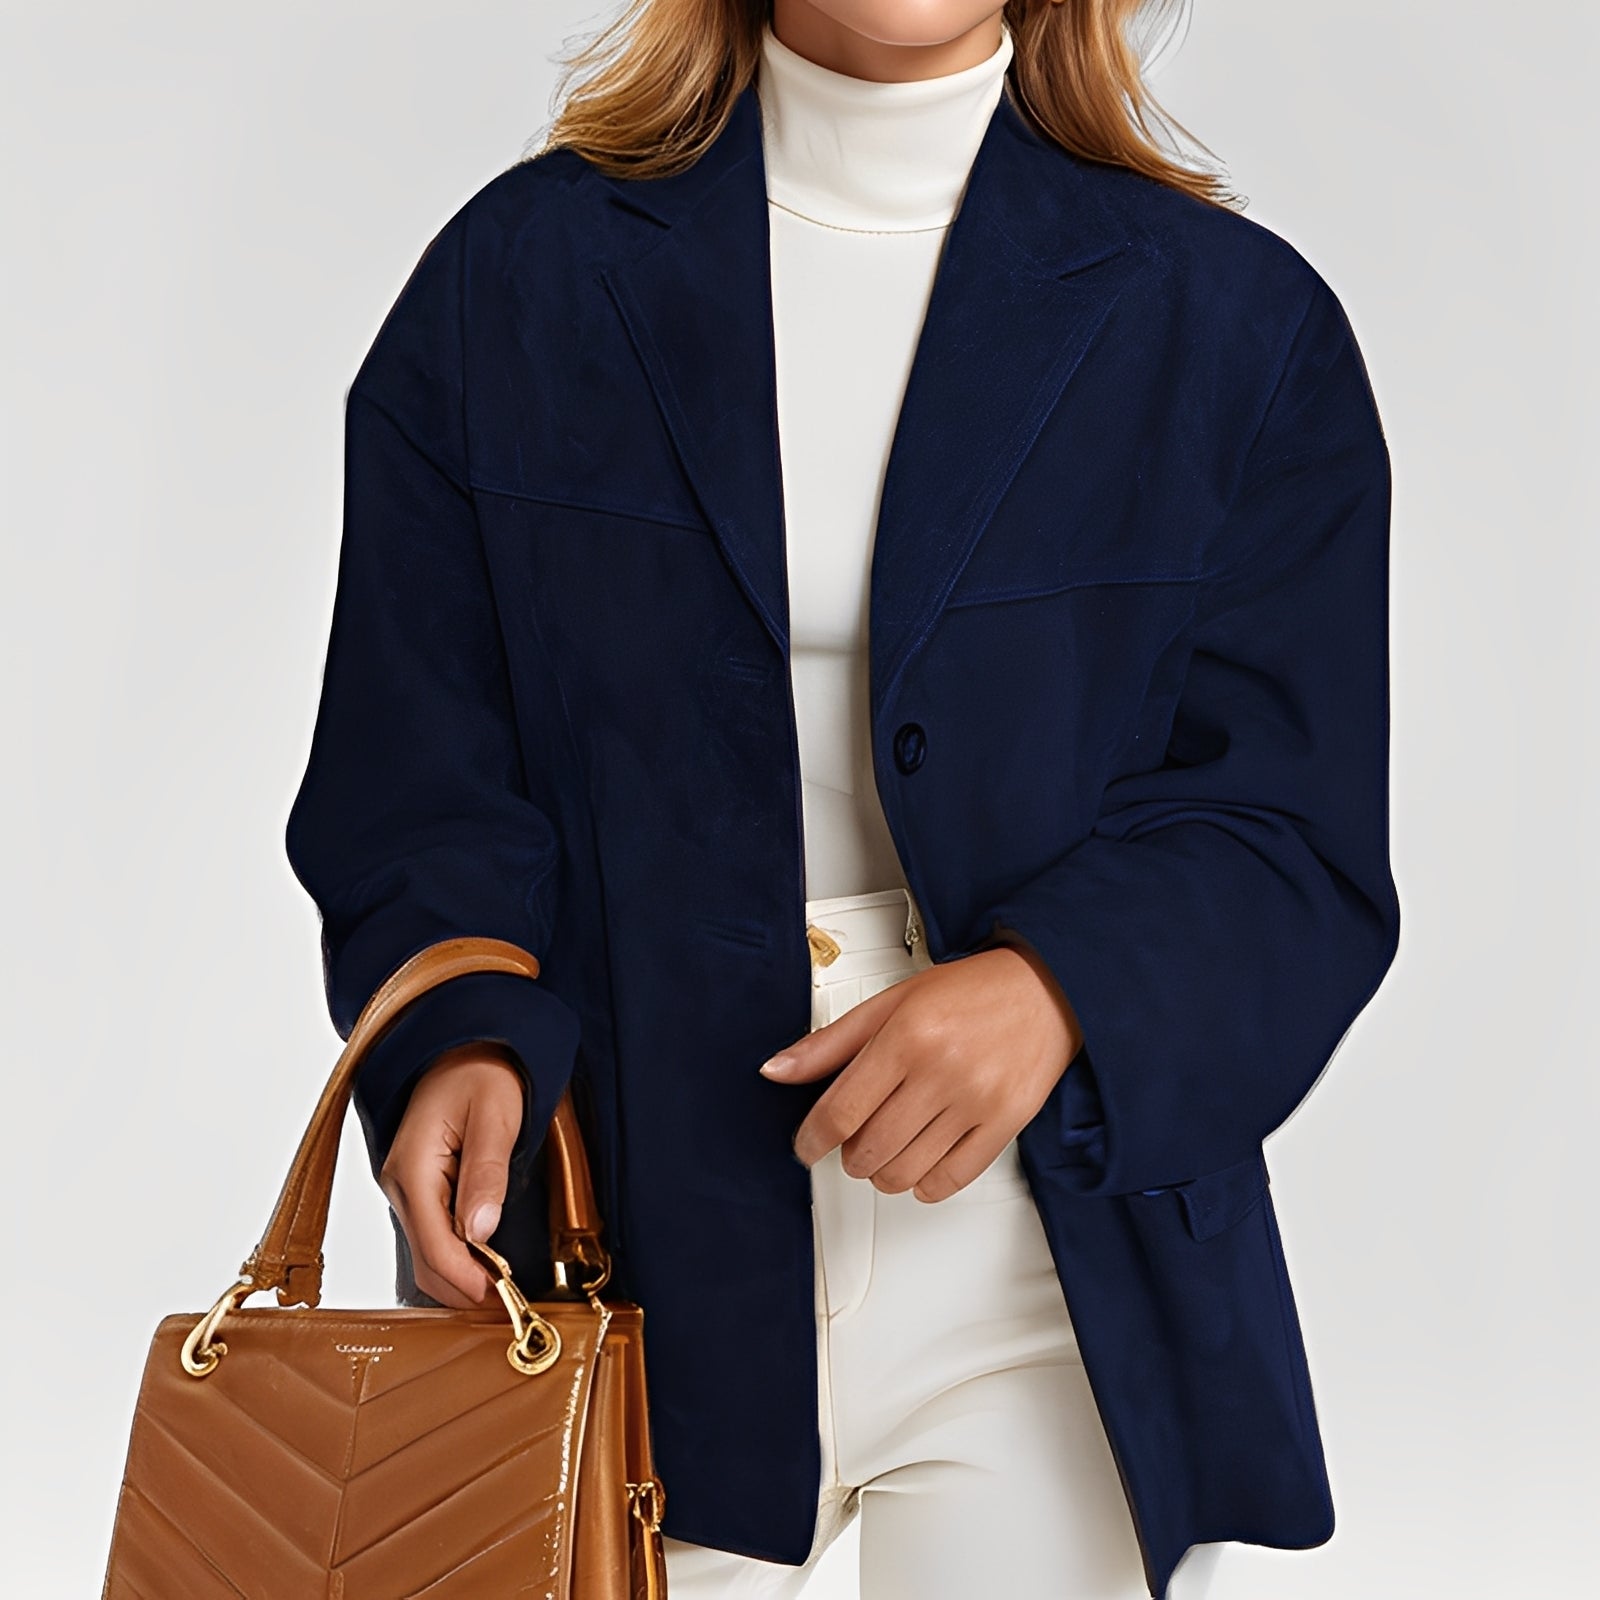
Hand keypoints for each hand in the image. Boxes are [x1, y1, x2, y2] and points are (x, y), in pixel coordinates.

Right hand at [377, 1042, 524, 1306]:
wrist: (467, 1043)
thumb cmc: (484, 1071)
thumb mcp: (496, 1115)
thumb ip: (487, 1172)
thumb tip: (481, 1232)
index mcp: (412, 1167)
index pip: (432, 1243)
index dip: (465, 1279)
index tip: (500, 1298)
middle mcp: (400, 1183)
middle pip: (423, 1258)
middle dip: (461, 1287)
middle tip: (507, 1306)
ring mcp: (406, 1187)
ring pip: (425, 1251)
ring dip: (458, 1277)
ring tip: (500, 1291)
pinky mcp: (420, 1187)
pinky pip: (431, 1234)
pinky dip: (454, 1258)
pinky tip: (482, 1266)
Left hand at [762, 936, 1082, 1200]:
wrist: (1044, 990)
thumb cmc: (969, 992)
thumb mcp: (891, 1003)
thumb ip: (831, 1043)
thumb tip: (778, 1070)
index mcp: (906, 1036)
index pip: (840, 1111)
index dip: (812, 1140)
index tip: (806, 1148)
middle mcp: (942, 1070)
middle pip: (869, 1149)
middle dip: (849, 1155)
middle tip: (853, 1139)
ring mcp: (976, 1100)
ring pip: (905, 1172)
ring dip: (883, 1173)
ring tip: (886, 1148)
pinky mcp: (1006, 1123)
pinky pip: (951, 1180)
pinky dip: (924, 1185)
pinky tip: (919, 1166)